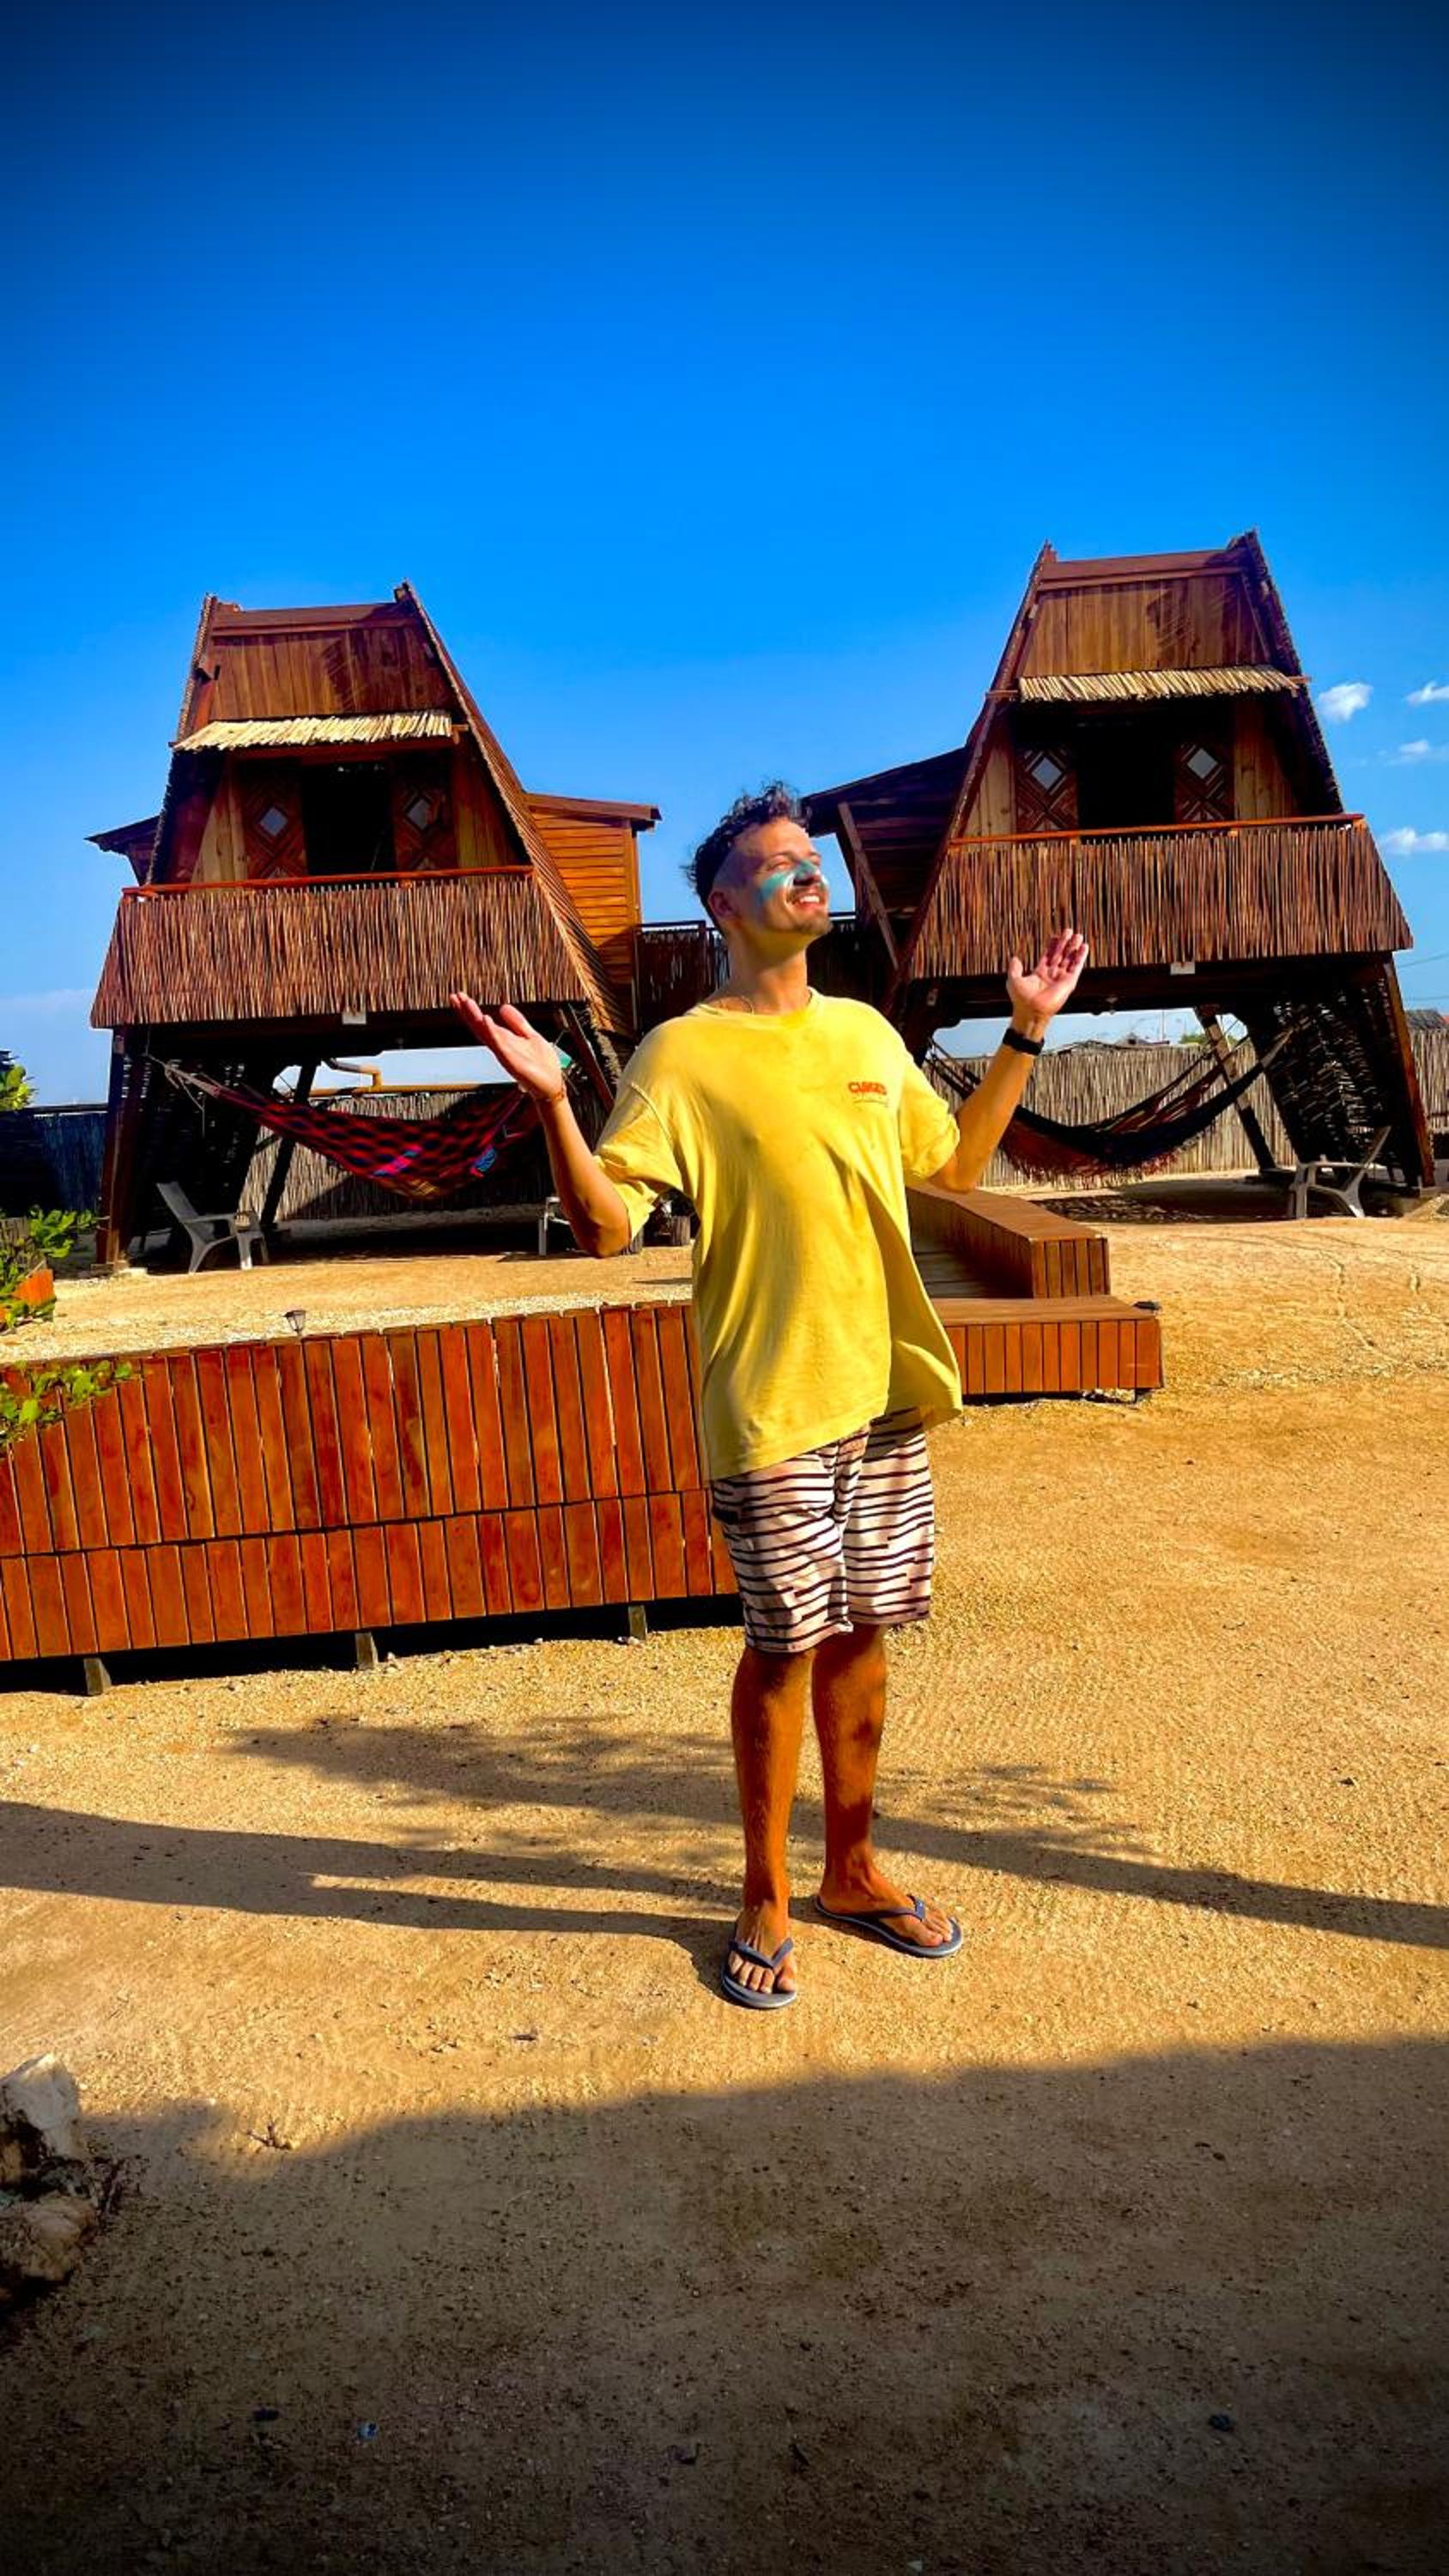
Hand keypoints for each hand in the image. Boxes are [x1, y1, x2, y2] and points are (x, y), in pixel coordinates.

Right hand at [450, 994, 566, 1103]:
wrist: (553, 1085)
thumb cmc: (542, 1065)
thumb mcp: (530, 1036)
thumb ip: (517, 1022)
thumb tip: (503, 1007)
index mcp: (504, 1040)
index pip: (483, 1023)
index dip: (471, 1010)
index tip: (460, 997)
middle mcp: (501, 1047)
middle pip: (479, 1027)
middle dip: (467, 1012)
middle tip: (455, 997)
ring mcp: (505, 1054)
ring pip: (486, 1033)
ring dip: (476, 1018)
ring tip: (466, 1003)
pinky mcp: (513, 1062)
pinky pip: (500, 1045)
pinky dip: (492, 1033)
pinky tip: (486, 1020)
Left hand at [1006, 928, 1089, 1032]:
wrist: (1031, 1011)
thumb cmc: (1021, 1000)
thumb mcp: (1014, 979)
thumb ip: (1014, 968)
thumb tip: (1014, 958)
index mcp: (1040, 973)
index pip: (1048, 955)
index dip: (1052, 946)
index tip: (1056, 936)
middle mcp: (1051, 975)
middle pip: (1060, 955)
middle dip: (1065, 943)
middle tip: (1069, 931)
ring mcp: (1061, 978)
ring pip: (1069, 959)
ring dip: (1074, 948)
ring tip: (1078, 936)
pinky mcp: (1069, 983)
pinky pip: (1076, 967)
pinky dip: (1081, 957)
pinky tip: (1084, 947)